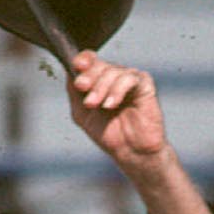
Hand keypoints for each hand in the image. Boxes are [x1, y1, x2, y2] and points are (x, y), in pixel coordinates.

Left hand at [66, 50, 168, 169]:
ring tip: (93, 105)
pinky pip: (129, 79)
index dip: (84, 59)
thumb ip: (74, 93)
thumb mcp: (82, 114)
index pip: (91, 60)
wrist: (131, 153)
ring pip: (113, 71)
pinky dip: (117, 91)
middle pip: (100, 65)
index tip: (76, 66)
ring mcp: (131, 79)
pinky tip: (110, 105)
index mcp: (101, 80)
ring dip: (100, 87)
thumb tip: (69, 72)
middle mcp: (116, 76)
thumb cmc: (110, 134)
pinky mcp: (145, 85)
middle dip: (89, 77)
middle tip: (82, 88)